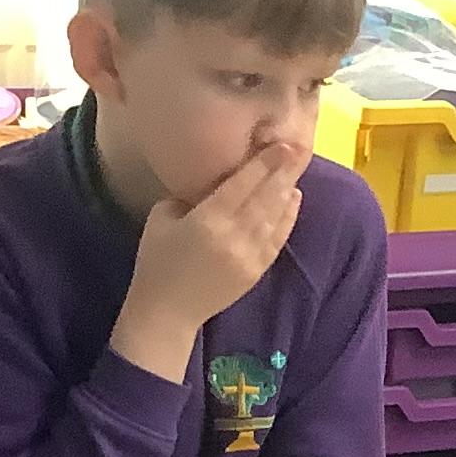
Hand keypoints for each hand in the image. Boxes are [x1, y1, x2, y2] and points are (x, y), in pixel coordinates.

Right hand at [112, 142, 306, 381]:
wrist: (167, 312)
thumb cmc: (156, 262)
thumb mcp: (162, 218)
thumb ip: (188, 196)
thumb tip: (211, 183)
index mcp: (208, 220)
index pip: (243, 184)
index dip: (264, 163)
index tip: (280, 144)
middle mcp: (234, 237)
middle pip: (266, 197)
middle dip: (283, 170)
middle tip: (299, 147)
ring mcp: (249, 256)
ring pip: (275, 217)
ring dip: (287, 190)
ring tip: (296, 167)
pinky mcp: (256, 271)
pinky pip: (277, 239)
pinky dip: (288, 218)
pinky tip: (293, 199)